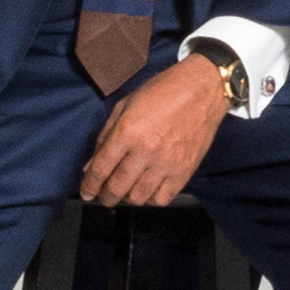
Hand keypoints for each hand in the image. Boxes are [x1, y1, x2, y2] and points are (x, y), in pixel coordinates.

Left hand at [80, 54, 235, 207]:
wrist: (203, 90)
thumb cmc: (162, 91)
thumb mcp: (125, 105)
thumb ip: (105, 136)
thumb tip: (91, 165)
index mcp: (127, 132)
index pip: (101, 168)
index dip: (89, 185)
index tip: (86, 193)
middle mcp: (146, 151)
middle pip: (118, 187)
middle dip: (105, 197)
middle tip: (103, 197)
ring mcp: (167, 163)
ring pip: (139, 197)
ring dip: (128, 198)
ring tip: (127, 190)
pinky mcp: (184, 171)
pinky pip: (163, 198)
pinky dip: (151, 199)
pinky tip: (148, 189)